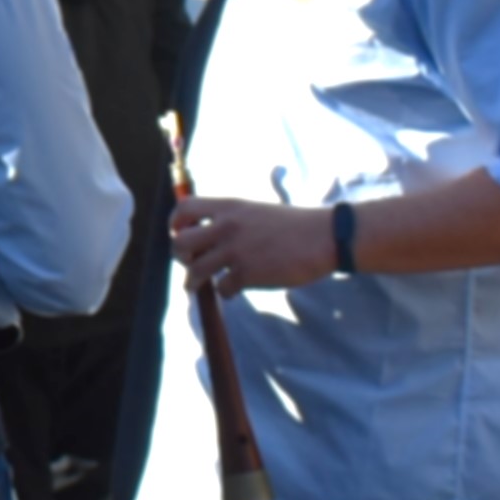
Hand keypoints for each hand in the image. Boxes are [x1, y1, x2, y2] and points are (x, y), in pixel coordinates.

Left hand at [164, 194, 335, 292]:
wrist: (323, 237)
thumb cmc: (291, 225)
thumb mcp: (254, 211)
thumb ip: (229, 219)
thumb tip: (205, 235)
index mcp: (228, 207)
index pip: (183, 209)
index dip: (176, 223)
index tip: (181, 233)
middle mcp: (226, 227)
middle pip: (180, 242)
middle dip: (179, 255)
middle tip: (189, 261)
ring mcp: (236, 251)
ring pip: (195, 270)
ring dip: (193, 281)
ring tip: (194, 286)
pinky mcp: (248, 274)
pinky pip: (222, 289)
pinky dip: (226, 292)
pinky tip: (234, 289)